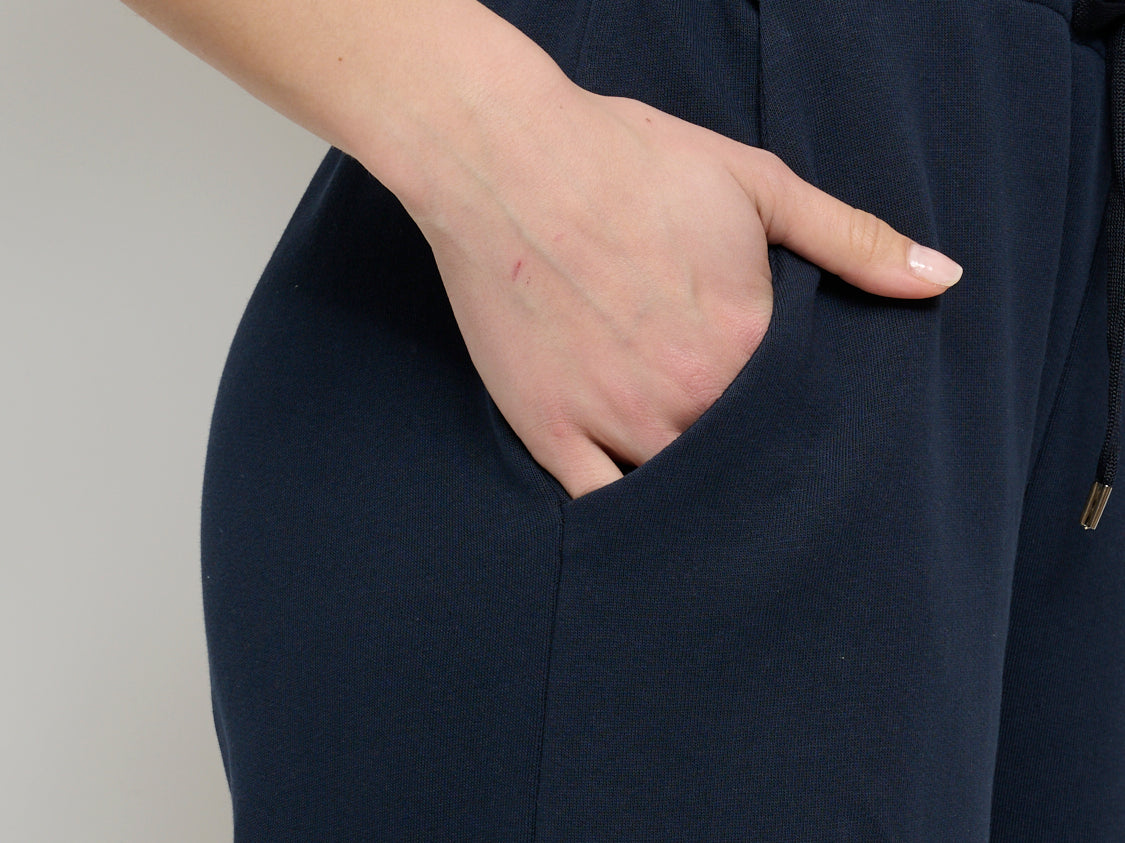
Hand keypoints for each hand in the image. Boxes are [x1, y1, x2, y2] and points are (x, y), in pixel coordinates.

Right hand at [414, 84, 960, 498]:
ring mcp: (612, 418)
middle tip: (761, 470)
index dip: (808, 425)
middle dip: (761, 469)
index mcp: (744, 341)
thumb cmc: (625, 159)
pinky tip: (647, 522)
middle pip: (745, 465)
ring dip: (702, 498)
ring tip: (717, 505)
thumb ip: (851, 240)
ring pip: (679, 494)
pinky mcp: (547, 427)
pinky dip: (626, 518)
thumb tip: (942, 277)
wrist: (503, 154)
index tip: (809, 433)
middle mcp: (685, 395)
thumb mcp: (755, 183)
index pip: (804, 418)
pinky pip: (598, 504)